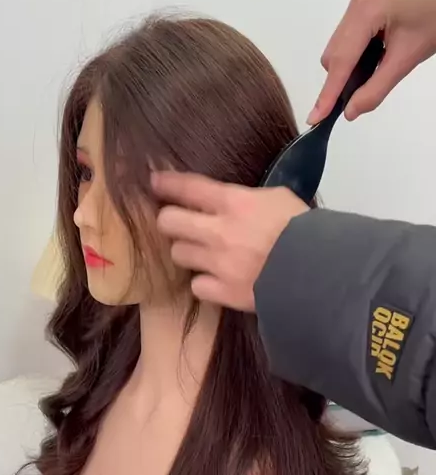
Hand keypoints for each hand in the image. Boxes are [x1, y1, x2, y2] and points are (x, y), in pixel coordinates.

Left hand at [152, 172, 308, 310]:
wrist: (318, 273)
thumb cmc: (306, 230)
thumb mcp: (279, 199)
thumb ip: (248, 200)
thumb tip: (233, 204)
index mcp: (235, 203)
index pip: (188, 187)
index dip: (166, 184)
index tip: (155, 182)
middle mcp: (218, 231)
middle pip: (168, 222)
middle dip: (169, 220)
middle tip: (175, 223)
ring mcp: (218, 264)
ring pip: (179, 254)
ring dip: (187, 252)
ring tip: (200, 253)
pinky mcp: (224, 292)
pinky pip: (197, 286)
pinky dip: (204, 283)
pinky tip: (216, 280)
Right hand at [308, 0, 435, 123]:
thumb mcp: (408, 58)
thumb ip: (376, 89)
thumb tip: (351, 111)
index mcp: (368, 8)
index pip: (341, 59)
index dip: (329, 92)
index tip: (316, 117)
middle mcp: (358, 0)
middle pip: (334, 53)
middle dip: (341, 79)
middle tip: (356, 100)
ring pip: (339, 46)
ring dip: (350, 67)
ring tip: (375, 72)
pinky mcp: (363, 3)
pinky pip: (348, 37)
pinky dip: (356, 55)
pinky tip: (374, 59)